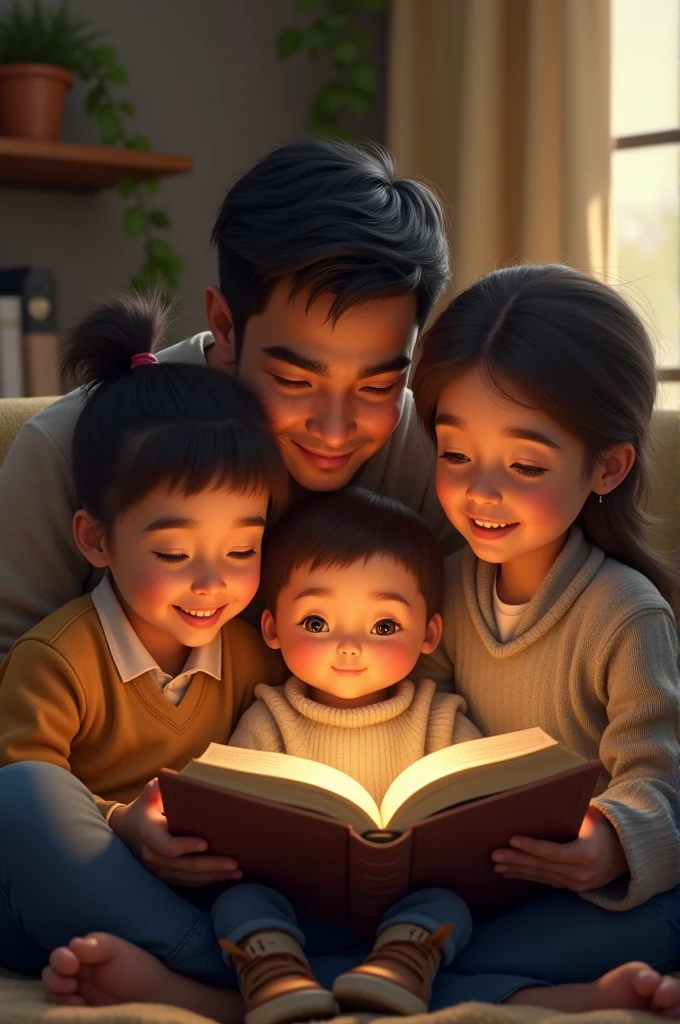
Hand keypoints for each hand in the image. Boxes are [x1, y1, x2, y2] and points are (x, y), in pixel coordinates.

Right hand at [108, 778, 241, 886]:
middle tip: (234, 862)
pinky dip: (207, 881)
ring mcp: (159, 870)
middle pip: (184, 866)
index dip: (186, 846)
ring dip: (214, 876)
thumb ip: (157, 790)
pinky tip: (225, 877)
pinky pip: (188, 882)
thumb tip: (171, 780)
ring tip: (236, 871)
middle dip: (211, 865)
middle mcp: (153, 856)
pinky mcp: (166, 876)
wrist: (126, 831)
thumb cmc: (143, 810)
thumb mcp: (147, 796)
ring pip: (189, 878)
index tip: (206, 843)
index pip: (168, 846)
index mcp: (149, 834)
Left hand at [491, 806, 628, 891]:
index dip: (532, 847)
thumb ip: (576, 809)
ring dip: (517, 870)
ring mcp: (577, 883)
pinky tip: (510, 873)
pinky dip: (527, 876)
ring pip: (542, 876)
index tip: (512, 839)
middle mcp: (582, 873)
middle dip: (517, 860)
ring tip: (496, 864)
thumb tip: (551, 792)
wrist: (626, 856)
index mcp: (587, 853)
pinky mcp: (573, 888)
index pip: (554, 852)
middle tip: (495, 854)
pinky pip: (546, 881)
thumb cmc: (605, 829)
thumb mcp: (595, 816)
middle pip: (543, 866)